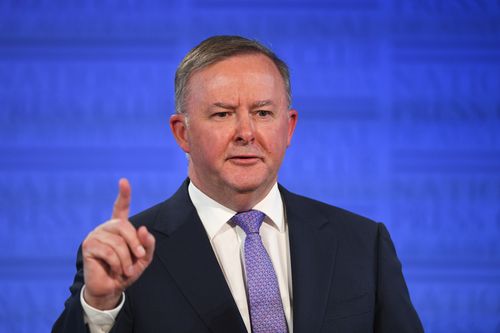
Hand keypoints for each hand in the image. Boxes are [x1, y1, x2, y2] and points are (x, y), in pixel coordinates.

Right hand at [82, 178, 155, 309]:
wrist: (111, 289)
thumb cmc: (127, 271)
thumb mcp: (144, 258)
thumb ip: (148, 243)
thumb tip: (143, 229)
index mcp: (119, 228)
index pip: (121, 207)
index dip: (123, 194)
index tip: (123, 181)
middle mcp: (106, 228)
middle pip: (124, 226)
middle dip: (135, 243)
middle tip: (140, 257)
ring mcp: (96, 235)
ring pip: (117, 242)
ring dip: (126, 259)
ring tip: (125, 269)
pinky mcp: (88, 246)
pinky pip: (108, 252)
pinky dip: (117, 264)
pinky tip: (115, 270)